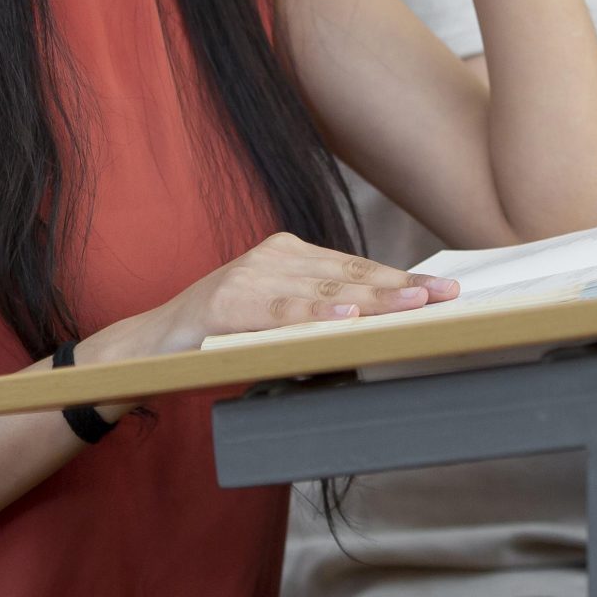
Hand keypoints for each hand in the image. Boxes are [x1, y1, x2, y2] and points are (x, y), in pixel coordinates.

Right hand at [84, 232, 459, 371]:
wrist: (154, 343)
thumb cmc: (223, 336)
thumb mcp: (278, 320)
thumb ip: (319, 318)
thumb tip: (378, 331)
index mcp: (289, 253)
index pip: (355, 266)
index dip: (399, 277)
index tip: (442, 289)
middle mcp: (273, 255)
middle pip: (348, 274)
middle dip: (399, 286)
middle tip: (442, 295)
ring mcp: (249, 275)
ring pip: (322, 290)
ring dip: (371, 299)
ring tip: (410, 305)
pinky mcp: (228, 301)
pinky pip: (280, 311)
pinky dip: (315, 315)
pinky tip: (346, 318)